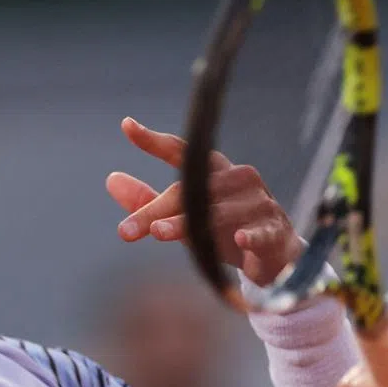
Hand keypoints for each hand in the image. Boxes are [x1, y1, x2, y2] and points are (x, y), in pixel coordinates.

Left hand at [107, 117, 304, 286]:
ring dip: (187, 224)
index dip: (155, 141)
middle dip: (158, 209)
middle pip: (193, 188)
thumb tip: (111, 180)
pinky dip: (250, 236)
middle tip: (127, 229)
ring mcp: (260, 203)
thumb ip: (150, 202)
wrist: (275, 260)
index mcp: (216, 172)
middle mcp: (238, 179)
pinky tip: (238, 239)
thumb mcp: (186, 217)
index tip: (127, 126)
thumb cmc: (227, 231)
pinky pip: (260, 232)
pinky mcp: (275, 230)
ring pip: (218, 212)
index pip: (183, 153)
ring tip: (160, 233)